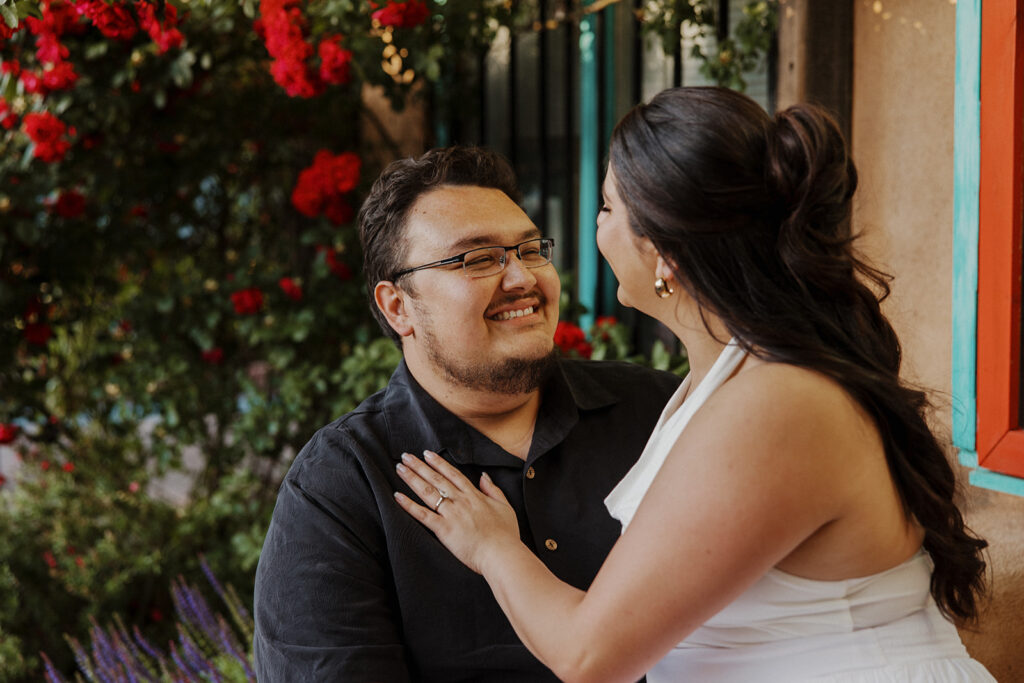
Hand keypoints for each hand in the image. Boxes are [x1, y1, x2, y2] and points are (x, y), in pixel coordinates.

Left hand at [394, 451, 520, 574]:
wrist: (501, 554)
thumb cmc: (505, 535)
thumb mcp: (505, 507)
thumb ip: (493, 489)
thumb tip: (484, 476)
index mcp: (474, 496)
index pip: (452, 474)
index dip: (438, 463)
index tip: (427, 454)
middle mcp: (460, 501)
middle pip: (436, 479)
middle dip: (420, 466)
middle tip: (406, 456)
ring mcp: (451, 514)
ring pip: (427, 492)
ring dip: (412, 478)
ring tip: (400, 468)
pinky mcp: (443, 529)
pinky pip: (422, 515)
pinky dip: (409, 505)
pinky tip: (398, 496)